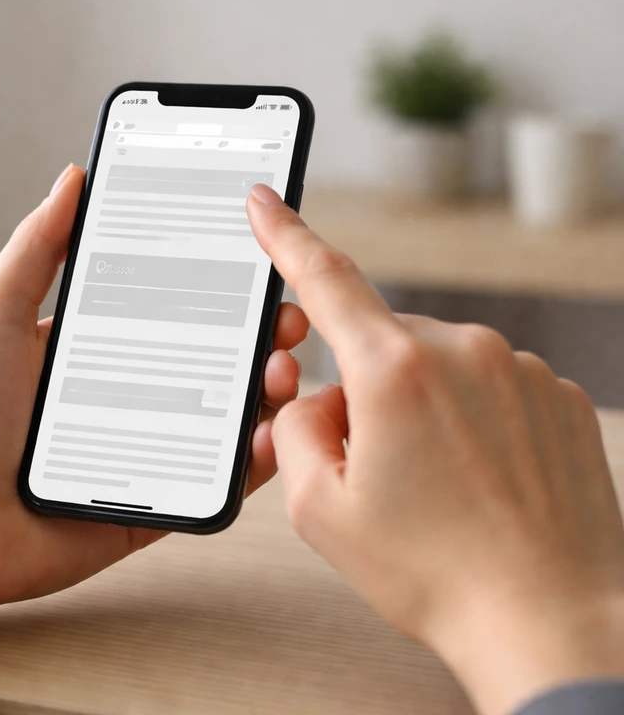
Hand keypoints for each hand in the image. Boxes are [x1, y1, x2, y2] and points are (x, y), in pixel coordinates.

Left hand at [0, 164, 308, 614]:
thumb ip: (38, 246)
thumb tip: (75, 176)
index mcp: (91, 349)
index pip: (168, 309)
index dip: (215, 286)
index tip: (254, 261)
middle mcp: (123, 396)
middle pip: (207, 360)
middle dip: (255, 336)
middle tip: (284, 319)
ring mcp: (143, 451)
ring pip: (222, 419)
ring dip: (264, 392)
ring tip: (283, 370)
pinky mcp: (152, 505)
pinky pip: (213, 483)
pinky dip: (252, 462)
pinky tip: (270, 432)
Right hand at [246, 183, 623, 714]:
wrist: (549, 621)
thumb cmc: (437, 573)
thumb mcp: (320, 510)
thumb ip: (296, 430)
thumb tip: (315, 398)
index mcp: (395, 372)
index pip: (326, 279)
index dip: (287, 235)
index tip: (266, 203)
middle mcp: (463, 351)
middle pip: (381, 345)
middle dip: (364, 391)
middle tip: (376, 469)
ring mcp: (519, 370)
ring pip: (437, 367)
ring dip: (420, 409)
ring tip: (439, 489)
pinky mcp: (557, 394)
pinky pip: (489, 386)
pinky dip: (471, 422)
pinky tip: (479, 481)